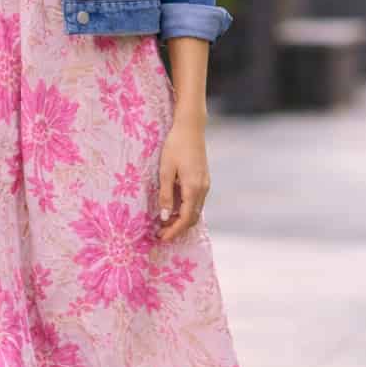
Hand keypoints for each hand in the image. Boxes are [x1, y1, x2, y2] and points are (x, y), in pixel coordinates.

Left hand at [157, 115, 209, 241]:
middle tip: (160, 234)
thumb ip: (166, 195)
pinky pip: (196, 202)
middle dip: (177, 229)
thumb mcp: (165, 170)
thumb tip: (164, 217)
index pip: (186, 218)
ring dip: (181, 220)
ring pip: (195, 211)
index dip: (174, 231)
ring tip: (164, 224)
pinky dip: (186, 210)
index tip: (162, 238)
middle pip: (192, 218)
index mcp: (193, 188)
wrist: (191, 128)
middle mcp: (203, 189)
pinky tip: (173, 209)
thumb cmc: (175, 146)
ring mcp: (205, 185)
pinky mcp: (204, 180)